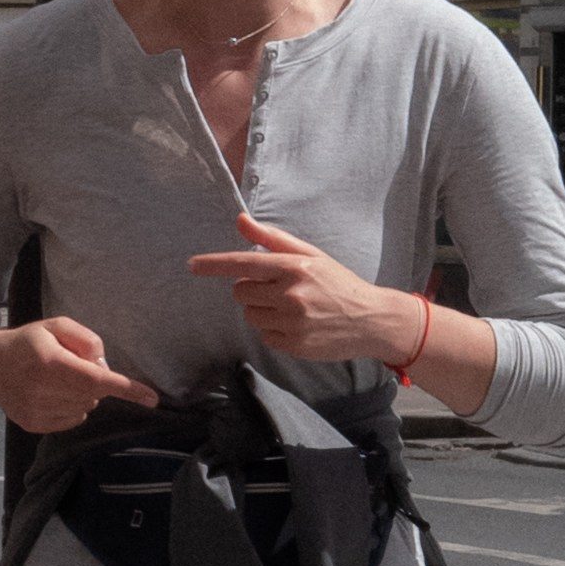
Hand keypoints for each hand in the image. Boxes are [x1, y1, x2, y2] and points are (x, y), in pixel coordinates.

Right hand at [0, 316, 160, 431]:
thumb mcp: (56, 326)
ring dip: (82, 396)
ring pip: (84, 409)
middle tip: (73, 366)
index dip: (126, 389)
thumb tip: (104, 367)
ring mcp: (35, 411)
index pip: (94, 380)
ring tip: (57, 380)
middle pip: (92, 395)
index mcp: (48, 361)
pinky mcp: (33, 425)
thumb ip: (86, 339)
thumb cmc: (28, 342)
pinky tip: (51, 394)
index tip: (151, 399)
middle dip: (93, 382)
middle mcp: (41, 389)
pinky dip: (71, 407)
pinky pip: (72, 420)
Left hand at [186, 211, 405, 362]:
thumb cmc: (337, 283)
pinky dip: (275, 331)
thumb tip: (240, 220)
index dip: (214, 264)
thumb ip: (273, 238)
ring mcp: (292, 322)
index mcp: (294, 267)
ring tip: (292, 308)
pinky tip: (298, 326)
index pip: (244, 263)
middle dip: (251, 290)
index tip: (192, 265)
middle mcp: (291, 294)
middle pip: (240, 292)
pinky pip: (264, 336)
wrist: (371, 319)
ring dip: (262, 311)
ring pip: (250, 315)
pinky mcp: (294, 345)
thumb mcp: (310, 255)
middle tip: (277, 290)